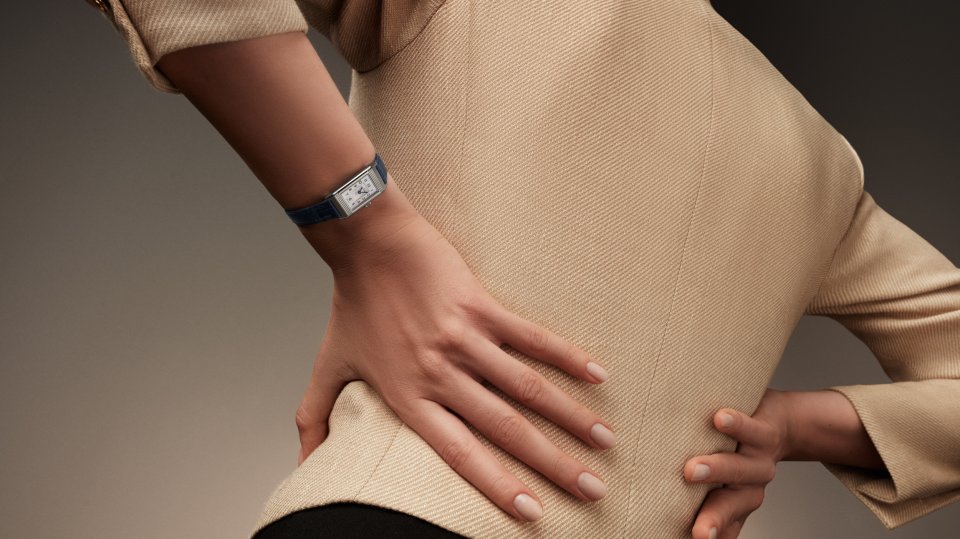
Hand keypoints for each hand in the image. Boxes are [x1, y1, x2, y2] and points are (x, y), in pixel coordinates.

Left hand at [294, 212, 616, 521]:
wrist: (365, 244)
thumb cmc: (351, 307)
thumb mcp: (327, 368)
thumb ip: (314, 419)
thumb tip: (303, 462)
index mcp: (408, 397)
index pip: (460, 453)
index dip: (498, 485)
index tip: (533, 513)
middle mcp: (439, 374)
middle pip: (505, 428)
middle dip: (552, 464)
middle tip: (591, 489)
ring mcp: (462, 339)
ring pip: (526, 387)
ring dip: (571, 417)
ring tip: (606, 442)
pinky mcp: (479, 305)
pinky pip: (530, 336)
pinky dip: (565, 356)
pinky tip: (598, 375)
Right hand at [683, 388, 792, 538]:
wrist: (781, 427)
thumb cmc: (737, 454)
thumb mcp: (721, 482)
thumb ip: (698, 495)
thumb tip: (653, 509)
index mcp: (736, 504)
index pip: (721, 526)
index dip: (711, 533)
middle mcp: (748, 489)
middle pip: (729, 506)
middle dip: (714, 519)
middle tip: (699, 532)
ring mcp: (758, 462)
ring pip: (739, 469)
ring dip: (717, 470)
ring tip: (692, 470)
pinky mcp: (765, 435)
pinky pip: (752, 431)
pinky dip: (736, 426)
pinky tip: (720, 419)